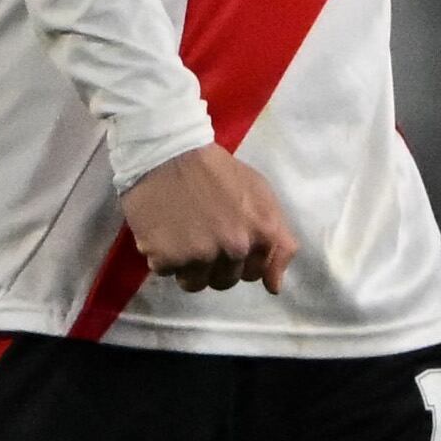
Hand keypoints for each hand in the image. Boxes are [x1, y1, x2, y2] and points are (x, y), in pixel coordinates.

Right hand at [122, 143, 297, 293]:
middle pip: (224, 281)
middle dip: (213, 264)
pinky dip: (161, 256)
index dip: (240, 260)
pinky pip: (165, 271)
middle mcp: (234, 249)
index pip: (255, 274)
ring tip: (179, 237)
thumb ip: (278, 241)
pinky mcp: (165, 257)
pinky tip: (162, 231)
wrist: (166, 153)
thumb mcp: (261, 195)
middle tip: (200, 236)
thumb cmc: (217, 170)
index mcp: (262, 234)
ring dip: (187, 266)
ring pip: (195, 283)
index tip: (225, 241)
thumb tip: (274, 287)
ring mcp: (199, 255)